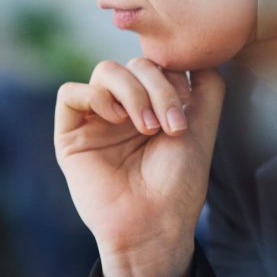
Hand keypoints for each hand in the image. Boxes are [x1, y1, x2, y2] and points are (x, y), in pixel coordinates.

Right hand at [56, 60, 225, 276]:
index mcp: (152, 106)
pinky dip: (94, 97)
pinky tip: (115, 120)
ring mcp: (96, 120)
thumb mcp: (202, 129)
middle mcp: (124, 109)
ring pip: (104, 71)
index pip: (157, 65)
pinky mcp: (70, 134)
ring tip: (143, 126)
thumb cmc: (178, 184)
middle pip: (133, 65)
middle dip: (156, 87)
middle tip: (168, 125)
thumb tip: (199, 53)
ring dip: (130, 91)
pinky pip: (71, 93)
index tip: (184, 111)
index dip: (173, 78)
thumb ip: (206, 88)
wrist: (154, 223)